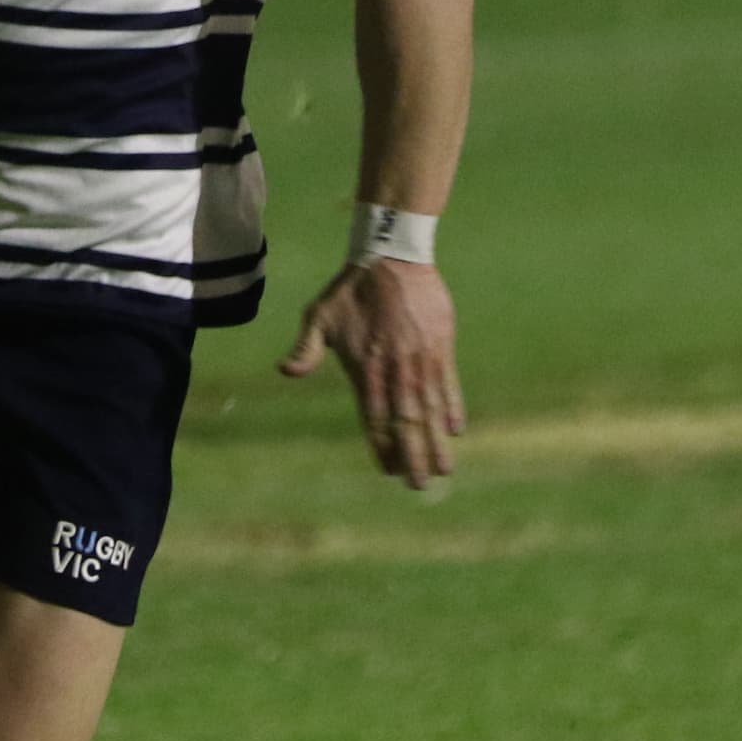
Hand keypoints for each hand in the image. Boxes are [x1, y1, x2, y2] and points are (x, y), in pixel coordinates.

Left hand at [279, 258, 464, 485]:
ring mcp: (420, 359)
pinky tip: (455, 429)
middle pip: (406, 421)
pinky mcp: (440, 346)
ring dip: (436, 441)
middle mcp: (394, 369)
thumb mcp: (319, 316)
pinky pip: (448, 383)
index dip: (382, 446)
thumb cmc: (350, 290)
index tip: (388, 472)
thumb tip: (286, 371)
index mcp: (364, 368)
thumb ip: (305, 349)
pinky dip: (452, 406)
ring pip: (429, 408)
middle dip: (413, 456)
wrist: (391, 255)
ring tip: (444, 469)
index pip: (375, 417)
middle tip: (419, 485)